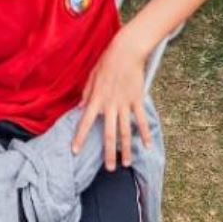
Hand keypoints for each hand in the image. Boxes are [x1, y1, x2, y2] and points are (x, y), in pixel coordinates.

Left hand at [72, 30, 150, 171]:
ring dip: (126, 149)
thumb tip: (80, 108)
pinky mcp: (137, 100)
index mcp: (96, 100)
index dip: (80, 137)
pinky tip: (147, 146)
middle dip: (108, 153)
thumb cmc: (107, 62)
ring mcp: (125, 104)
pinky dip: (145, 133)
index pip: (85, 122)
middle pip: (108, 134)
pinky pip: (141, 120)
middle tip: (109, 169)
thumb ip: (86, 94)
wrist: (126, 51)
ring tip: (126, 163)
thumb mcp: (92, 77)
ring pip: (126, 131)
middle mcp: (110, 105)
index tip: (75, 151)